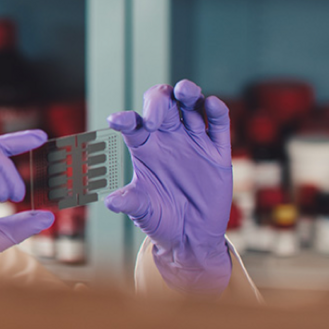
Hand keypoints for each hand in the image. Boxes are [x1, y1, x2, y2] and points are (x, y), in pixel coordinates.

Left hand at [103, 80, 232, 296]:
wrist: (191, 236)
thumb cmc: (160, 219)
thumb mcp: (142, 211)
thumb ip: (130, 201)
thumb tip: (110, 202)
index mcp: (144, 147)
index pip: (132, 124)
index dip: (124, 119)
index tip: (115, 121)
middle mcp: (167, 138)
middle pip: (163, 105)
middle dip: (159, 102)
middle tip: (155, 117)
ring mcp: (194, 141)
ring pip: (191, 106)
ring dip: (188, 93)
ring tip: (185, 92)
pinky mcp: (217, 152)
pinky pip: (218, 124)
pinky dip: (216, 110)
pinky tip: (211, 105)